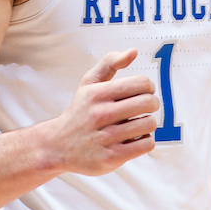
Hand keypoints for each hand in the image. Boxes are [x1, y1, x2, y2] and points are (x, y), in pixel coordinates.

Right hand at [44, 49, 157, 175]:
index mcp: (97, 93)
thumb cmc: (80, 111)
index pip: (141, 83)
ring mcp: (106, 137)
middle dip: (152, 104)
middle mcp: (100, 114)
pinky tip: (135, 138)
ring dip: (148, 123)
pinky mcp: (111, 157)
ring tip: (138, 124)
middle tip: (145, 108)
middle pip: (148, 103)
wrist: (57, 146)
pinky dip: (146, 140)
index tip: (142, 92)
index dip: (148, 87)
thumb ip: (109, 63)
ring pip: (149, 124)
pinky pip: (146, 144)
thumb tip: (133, 51)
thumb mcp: (88, 83)